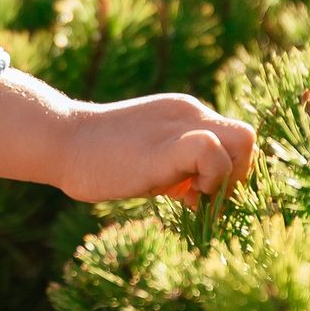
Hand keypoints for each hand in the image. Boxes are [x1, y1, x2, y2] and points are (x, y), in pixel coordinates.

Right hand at [52, 92, 257, 206]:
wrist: (61, 142)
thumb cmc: (98, 158)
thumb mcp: (151, 158)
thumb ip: (181, 167)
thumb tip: (206, 196)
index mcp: (186, 114)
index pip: (235, 139)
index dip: (229, 172)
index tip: (201, 194)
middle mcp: (190, 112)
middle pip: (247, 138)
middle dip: (236, 176)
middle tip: (203, 198)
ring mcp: (181, 126)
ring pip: (243, 141)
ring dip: (228, 178)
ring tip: (193, 197)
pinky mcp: (167, 146)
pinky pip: (213, 152)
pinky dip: (213, 179)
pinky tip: (185, 197)